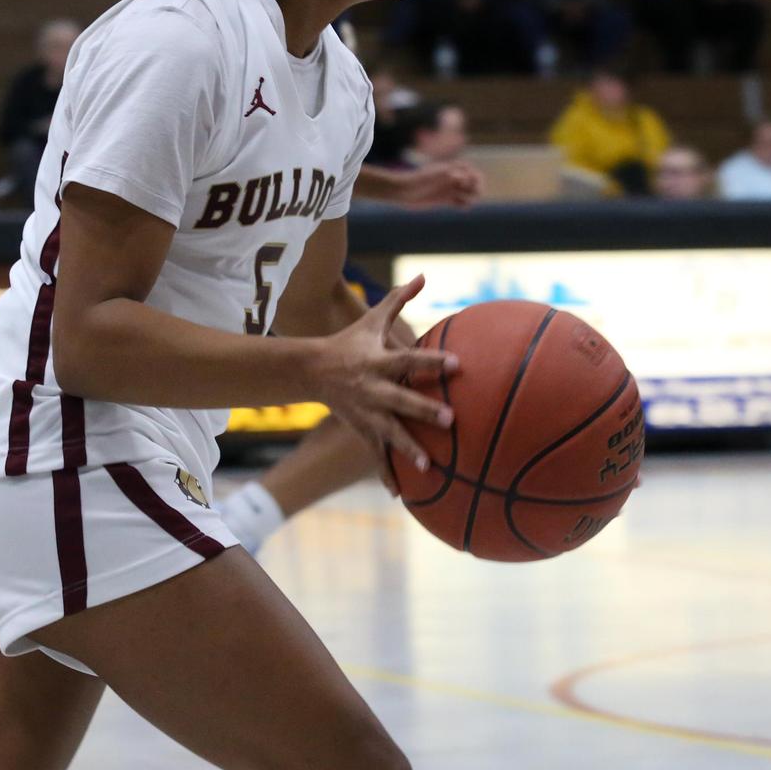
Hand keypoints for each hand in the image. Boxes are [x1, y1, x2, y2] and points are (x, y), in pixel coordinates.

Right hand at [307, 275, 456, 472]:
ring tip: (429, 466)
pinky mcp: (361, 429)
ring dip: (408, 450)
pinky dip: (387, 474)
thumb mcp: (371, 319)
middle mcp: (373, 388)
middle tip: (451, 420)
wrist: (312, 369)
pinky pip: (375, 454)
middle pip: (402, 400)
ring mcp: (366, 412)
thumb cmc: (351, 341)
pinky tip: (402, 494)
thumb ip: (398, 299)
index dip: (433, 361)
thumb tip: (423, 275)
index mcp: (379, 361)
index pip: (410, 359)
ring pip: (389, 433)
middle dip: (424, 411)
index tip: (458, 363)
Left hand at [398, 161, 484, 207]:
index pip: (467, 168)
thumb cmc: (416, 181)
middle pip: (470, 180)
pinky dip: (463, 204)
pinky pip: (458, 202)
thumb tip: (460, 177)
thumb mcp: (431, 177)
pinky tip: (462, 208)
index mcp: (447, 169)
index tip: (469, 182)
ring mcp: (446, 189)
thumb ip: (445, 175)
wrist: (403, 192)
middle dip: (475, 186)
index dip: (473, 175)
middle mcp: (448, 179)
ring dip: (471, 196)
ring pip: (465, 192)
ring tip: (468, 202)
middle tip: (475, 193)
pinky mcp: (442, 200)